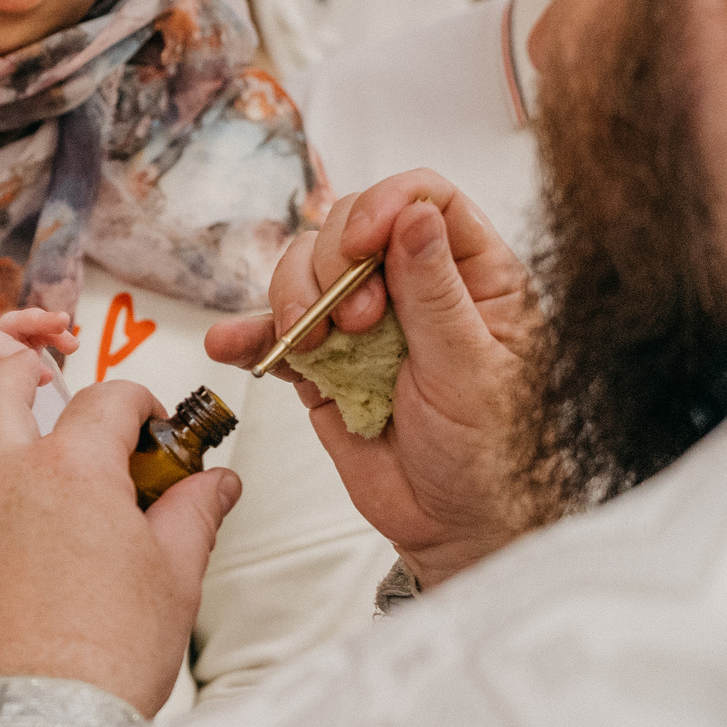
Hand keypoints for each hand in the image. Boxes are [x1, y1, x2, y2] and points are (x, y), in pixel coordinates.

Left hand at [0, 352, 240, 714]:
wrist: (35, 722)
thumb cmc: (106, 653)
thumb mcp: (176, 574)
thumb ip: (194, 512)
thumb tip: (215, 483)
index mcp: (70, 468)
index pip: (106, 399)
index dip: (140, 404)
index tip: (156, 428)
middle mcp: (6, 479)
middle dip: (22, 372)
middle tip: (46, 379)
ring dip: (17, 456)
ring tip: (65, 500)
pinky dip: (2, 513)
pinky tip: (37, 554)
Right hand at [204, 170, 539, 585]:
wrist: (456, 528)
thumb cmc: (493, 455)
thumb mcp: (473, 369)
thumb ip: (437, 290)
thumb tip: (414, 212)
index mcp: (475, 275)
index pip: (425, 198)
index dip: (384, 204)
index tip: (360, 248)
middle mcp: (415, 285)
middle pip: (350, 224)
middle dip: (332, 264)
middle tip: (352, 322)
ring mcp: (364, 322)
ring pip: (306, 269)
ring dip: (290, 297)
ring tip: (310, 347)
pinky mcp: (325, 362)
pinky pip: (276, 332)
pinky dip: (250, 333)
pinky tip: (233, 344)